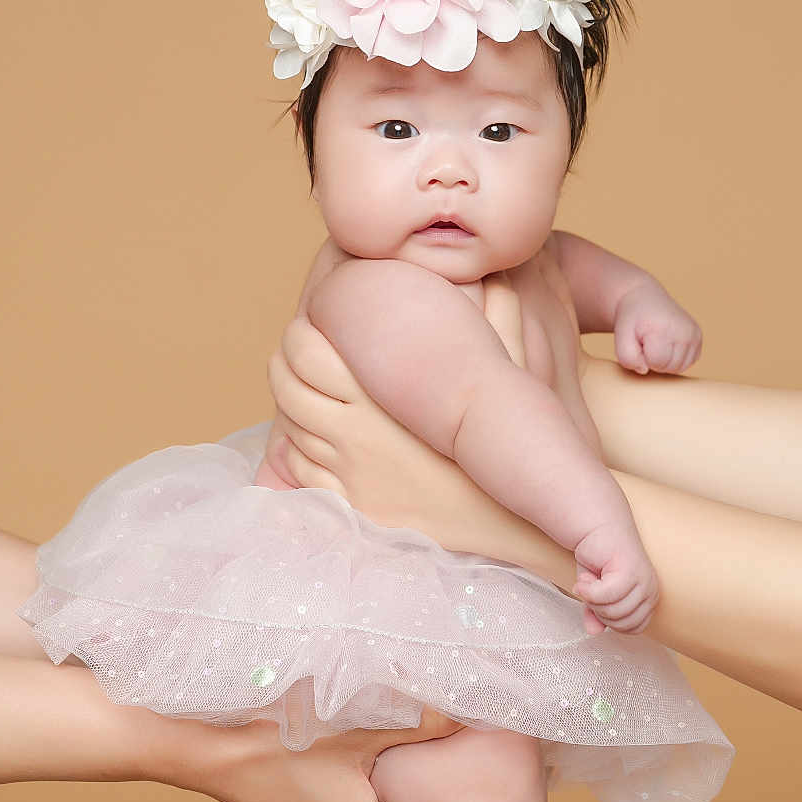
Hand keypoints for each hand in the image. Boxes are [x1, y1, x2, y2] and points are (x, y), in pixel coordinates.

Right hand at [163, 713, 461, 801]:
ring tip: (385, 738)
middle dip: (416, 777)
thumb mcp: (363, 724)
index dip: (444, 779)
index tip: (449, 745)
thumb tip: (477, 712)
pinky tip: (353, 750)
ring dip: (386, 778)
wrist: (205, 745)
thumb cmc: (280, 736)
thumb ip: (428, 722)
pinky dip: (358, 784)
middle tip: (418, 732)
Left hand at [263, 286, 568, 586]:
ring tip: (302, 390)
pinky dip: (297, 450)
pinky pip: (302, 470)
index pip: (306, 351)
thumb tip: (499, 273)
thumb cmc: (513, 449)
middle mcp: (357, 435)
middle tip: (297, 354)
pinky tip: (313, 437)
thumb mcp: (512, 378)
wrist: (515, 528)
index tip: (313, 325)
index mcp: (384, 396)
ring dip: (290, 404)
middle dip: (285, 362)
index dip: (301, 334)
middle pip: (287, 385)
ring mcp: (351, 474)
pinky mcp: (353, 506)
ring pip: (291, 427)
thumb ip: (503, 319)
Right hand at [572, 518, 657, 633]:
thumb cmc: (599, 559)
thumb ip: (597, 614)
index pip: (631, 629)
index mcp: (649, 599)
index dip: (608, 620)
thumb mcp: (596, 594)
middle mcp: (651, 591)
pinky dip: (587, 590)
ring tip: (589, 580)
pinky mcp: (631, 572)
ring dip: (591, 598)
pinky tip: (584, 577)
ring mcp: (643, 581)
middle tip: (591, 589)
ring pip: (613, 612)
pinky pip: (604, 596)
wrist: (597, 527)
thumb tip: (594, 632)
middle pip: (621, 624)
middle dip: (598, 610)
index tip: (597, 600)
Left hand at [613, 278, 702, 375]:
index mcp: (664, 328)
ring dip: (666, 361)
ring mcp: (694, 333)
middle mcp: (684, 330)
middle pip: (670, 367)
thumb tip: (645, 370)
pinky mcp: (698, 336)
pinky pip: (689, 362)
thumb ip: (627, 358)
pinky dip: (677, 358)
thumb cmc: (631, 319)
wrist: (643, 298)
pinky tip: (668, 344)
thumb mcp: (621, 336)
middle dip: (655, 360)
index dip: (644, 357)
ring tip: (657, 343)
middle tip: (648, 341)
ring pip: (680, 368)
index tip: (640, 341)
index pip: (656, 362)